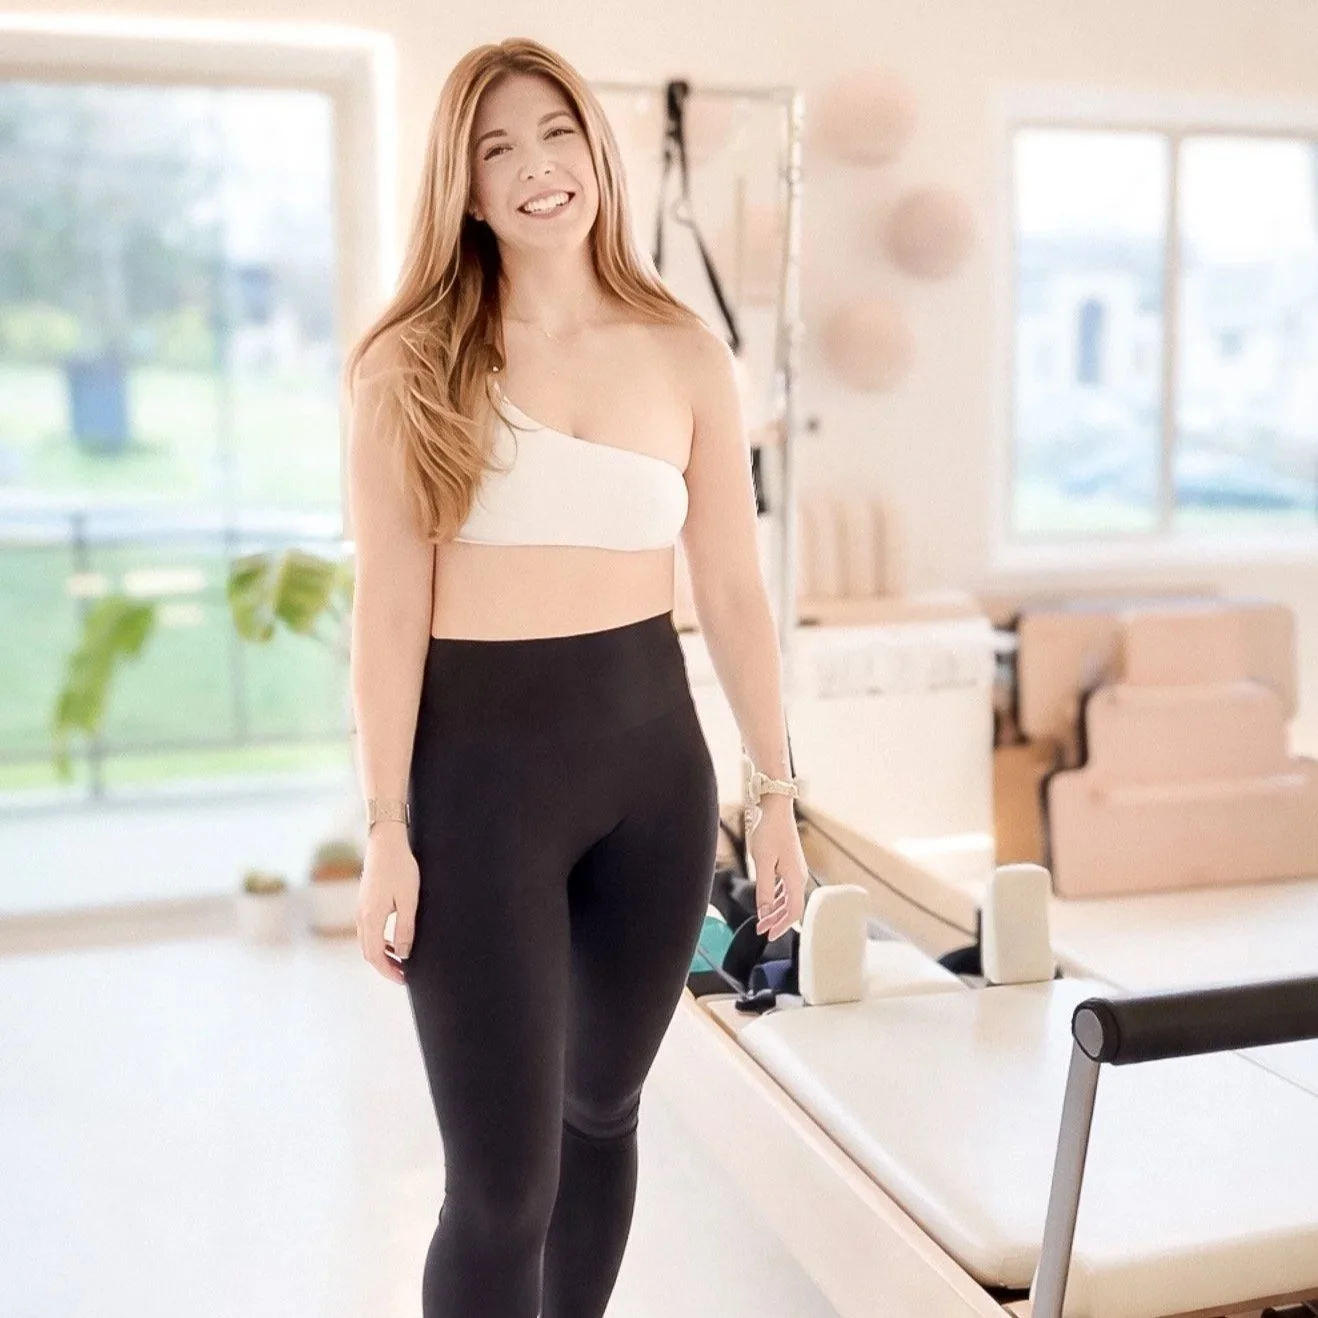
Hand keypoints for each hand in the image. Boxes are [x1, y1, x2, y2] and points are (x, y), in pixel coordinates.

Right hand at [355, 827, 418, 984]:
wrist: (386, 843)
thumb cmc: (400, 868)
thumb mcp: (408, 900)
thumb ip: (405, 928)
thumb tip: (404, 954)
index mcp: (371, 918)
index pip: (375, 956)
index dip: (389, 971)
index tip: (404, 979)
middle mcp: (361, 916)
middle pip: (369, 952)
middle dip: (385, 966)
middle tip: (404, 974)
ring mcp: (360, 909)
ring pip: (367, 942)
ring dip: (383, 954)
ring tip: (402, 959)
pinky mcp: (364, 902)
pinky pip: (368, 930)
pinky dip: (380, 941)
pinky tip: (395, 939)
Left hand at [748, 795, 808, 940]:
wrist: (775, 806)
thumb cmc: (769, 831)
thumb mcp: (763, 862)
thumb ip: (763, 889)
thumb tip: (764, 912)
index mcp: (795, 878)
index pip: (793, 911)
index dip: (782, 926)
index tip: (769, 935)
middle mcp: (799, 875)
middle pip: (791, 906)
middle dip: (776, 920)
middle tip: (760, 930)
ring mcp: (795, 868)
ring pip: (788, 897)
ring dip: (775, 909)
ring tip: (761, 918)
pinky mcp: (789, 862)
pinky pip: (785, 887)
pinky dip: (776, 897)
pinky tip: (767, 900)